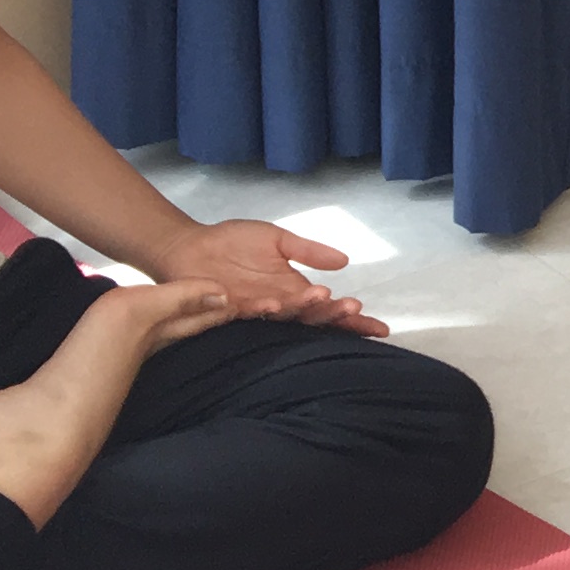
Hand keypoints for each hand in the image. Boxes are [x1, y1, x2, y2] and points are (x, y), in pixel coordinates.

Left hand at [125, 216, 383, 331]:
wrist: (188, 247)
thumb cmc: (232, 243)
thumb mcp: (278, 240)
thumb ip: (309, 251)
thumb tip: (345, 261)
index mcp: (294, 292)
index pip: (329, 311)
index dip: (353, 321)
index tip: (381, 329)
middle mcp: (279, 307)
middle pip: (314, 318)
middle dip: (335, 315)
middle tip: (353, 308)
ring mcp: (255, 312)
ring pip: (287, 318)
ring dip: (305, 311)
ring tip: (324, 298)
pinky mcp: (228, 310)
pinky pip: (249, 312)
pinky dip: (264, 309)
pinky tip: (277, 302)